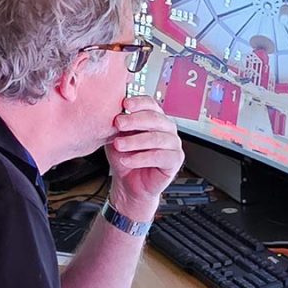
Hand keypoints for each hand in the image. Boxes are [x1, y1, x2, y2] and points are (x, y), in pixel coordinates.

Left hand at [105, 96, 182, 219]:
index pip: (151, 104)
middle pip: (155, 119)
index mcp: (155, 118)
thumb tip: (112, 109)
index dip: (139, 102)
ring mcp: (173, 144)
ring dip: (135, 141)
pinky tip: (127, 160)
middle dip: (134, 120)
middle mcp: (167, 128)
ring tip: (118, 144)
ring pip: (157, 138)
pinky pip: (160, 156)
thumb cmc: (125, 157)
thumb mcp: (117, 137)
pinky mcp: (175, 161)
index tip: (124, 104)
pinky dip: (141, 158)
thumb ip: (119, 124)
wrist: (128, 184)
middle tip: (118, 123)